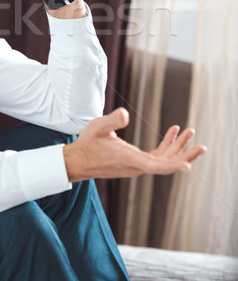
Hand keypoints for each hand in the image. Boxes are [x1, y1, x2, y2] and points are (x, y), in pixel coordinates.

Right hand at [63, 108, 206, 181]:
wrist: (78, 160)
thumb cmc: (88, 144)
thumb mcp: (98, 127)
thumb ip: (112, 120)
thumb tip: (124, 114)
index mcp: (131, 159)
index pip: (158, 165)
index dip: (175, 164)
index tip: (189, 164)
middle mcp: (137, 166)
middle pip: (167, 164)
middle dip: (185, 154)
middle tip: (201, 147)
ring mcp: (136, 166)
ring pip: (163, 161)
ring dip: (176, 148)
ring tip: (187, 132)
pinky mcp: (134, 163)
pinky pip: (155, 158)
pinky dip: (165, 147)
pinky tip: (169, 135)